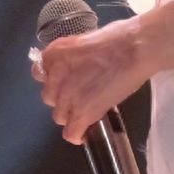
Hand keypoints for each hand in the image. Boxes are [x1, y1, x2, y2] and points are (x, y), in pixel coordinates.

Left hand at [31, 17, 151, 144]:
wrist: (133, 49)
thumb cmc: (116, 37)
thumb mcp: (83, 41)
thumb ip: (72, 57)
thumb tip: (75, 66)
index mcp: (54, 54)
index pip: (40, 74)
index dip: (54, 80)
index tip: (65, 81)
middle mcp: (55, 76)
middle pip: (50, 97)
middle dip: (62, 98)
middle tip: (79, 95)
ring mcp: (68, 96)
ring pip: (59, 116)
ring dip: (70, 115)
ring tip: (85, 112)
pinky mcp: (83, 113)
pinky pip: (71, 133)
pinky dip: (77, 135)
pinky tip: (84, 133)